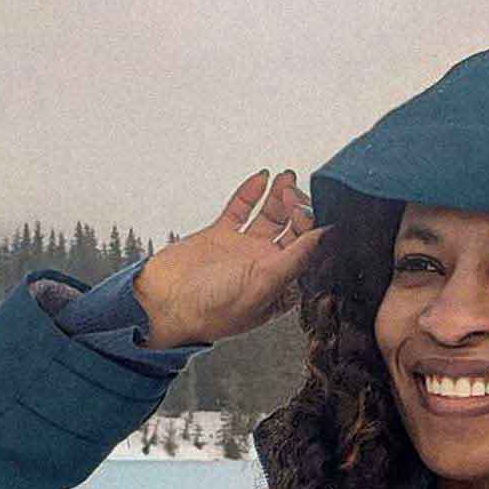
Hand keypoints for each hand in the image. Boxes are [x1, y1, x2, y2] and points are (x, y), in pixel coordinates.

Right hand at [133, 169, 326, 346]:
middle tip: (293, 192)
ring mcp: (242, 248)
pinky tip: (261, 178)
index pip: (308, 248)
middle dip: (298, 207)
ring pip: (269, 215)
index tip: (308, 210)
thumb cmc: (210, 310)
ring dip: (280, 196)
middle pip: (292, 228)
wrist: (163, 305)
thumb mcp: (262, 286)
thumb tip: (325, 236)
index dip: (312, 226)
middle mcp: (264, 264)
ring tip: (286, 178)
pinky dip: (250, 193)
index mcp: (279, 283)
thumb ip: (295, 259)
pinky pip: (240, 209)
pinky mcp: (219, 235)